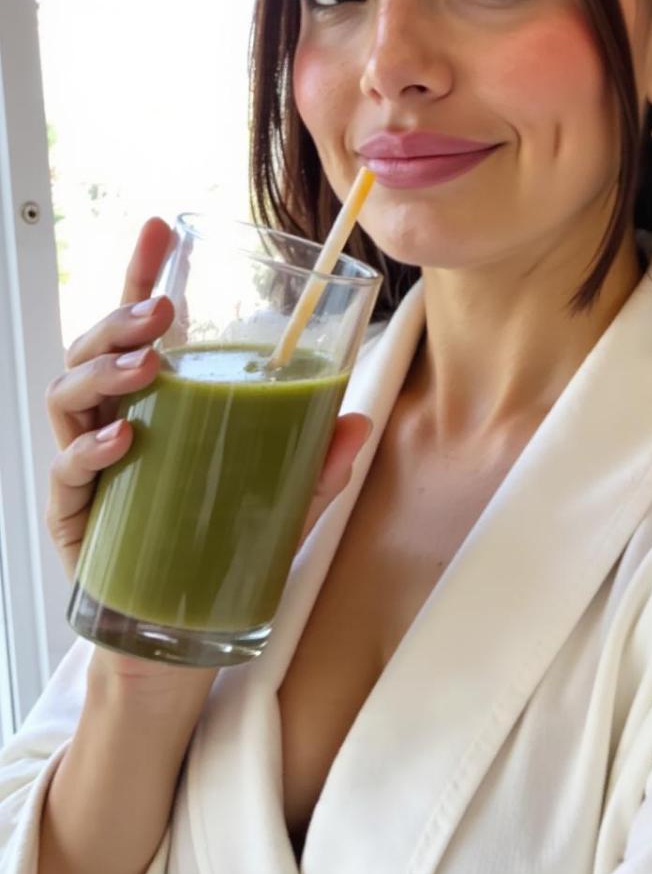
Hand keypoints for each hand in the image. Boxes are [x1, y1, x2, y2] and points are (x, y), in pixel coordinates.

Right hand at [45, 216, 372, 694]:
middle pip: (94, 348)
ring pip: (69, 396)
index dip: (143, 273)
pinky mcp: (75, 519)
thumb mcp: (279, 505)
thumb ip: (316, 468)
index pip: (140, 327)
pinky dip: (92, 452)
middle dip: (121, 318)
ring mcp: (89, 468)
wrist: (175, 646)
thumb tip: (360, 422)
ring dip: (105, 372)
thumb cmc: (217, 557)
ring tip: (150, 369)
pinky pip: (69, 473)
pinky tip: (123, 442)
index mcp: (158, 406)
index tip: (159, 227)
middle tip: (162, 312)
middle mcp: (114, 424)